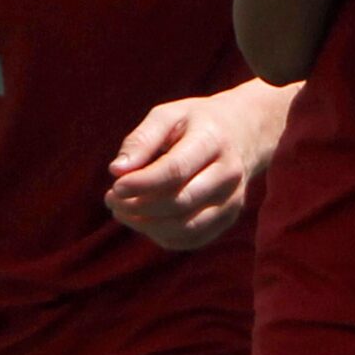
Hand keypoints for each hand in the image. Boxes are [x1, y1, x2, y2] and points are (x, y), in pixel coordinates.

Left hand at [105, 78, 294, 250]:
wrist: (243, 133)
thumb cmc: (195, 123)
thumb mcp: (168, 115)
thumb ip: (141, 140)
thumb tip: (117, 170)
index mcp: (213, 140)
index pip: (176, 170)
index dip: (142, 184)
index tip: (115, 187)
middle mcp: (229, 173)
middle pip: (180, 202)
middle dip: (139, 206)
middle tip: (112, 199)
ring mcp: (232, 199)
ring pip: (186, 227)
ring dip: (147, 225)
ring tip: (122, 210)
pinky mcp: (228, 218)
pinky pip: (192, 239)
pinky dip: (162, 236)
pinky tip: (144, 220)